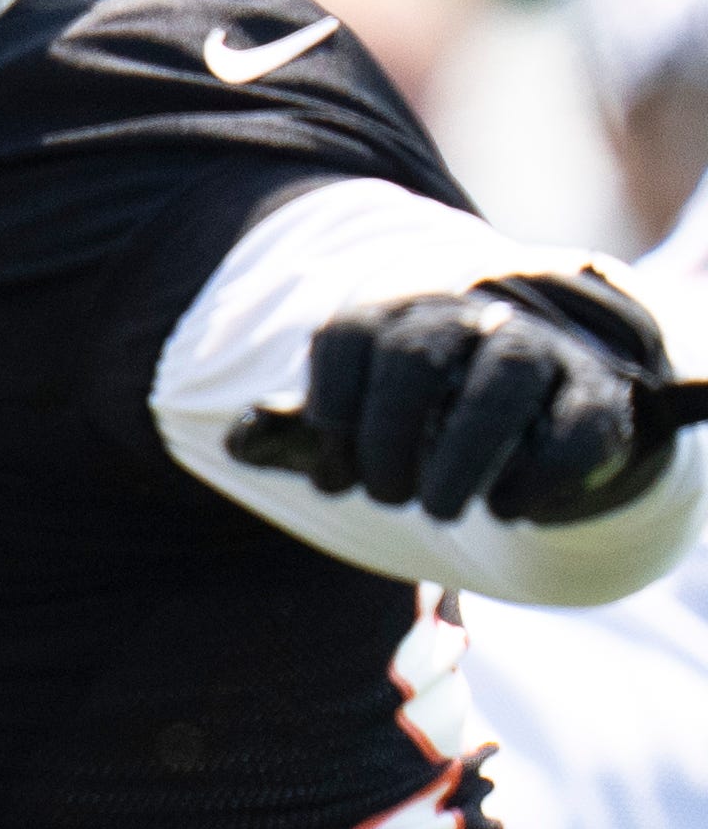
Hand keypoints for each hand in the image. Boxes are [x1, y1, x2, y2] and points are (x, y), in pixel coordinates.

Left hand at [228, 272, 678, 524]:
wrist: (532, 415)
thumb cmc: (418, 420)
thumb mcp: (351, 425)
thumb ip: (293, 434)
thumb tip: (235, 443)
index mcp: (394, 318)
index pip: (349, 333)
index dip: (329, 403)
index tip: (330, 473)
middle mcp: (463, 320)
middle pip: (417, 354)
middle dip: (388, 434)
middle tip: (386, 496)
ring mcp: (535, 352)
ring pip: (501, 381)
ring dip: (462, 454)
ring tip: (437, 510)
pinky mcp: (593, 398)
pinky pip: (573, 425)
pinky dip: (538, 473)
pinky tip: (507, 510)